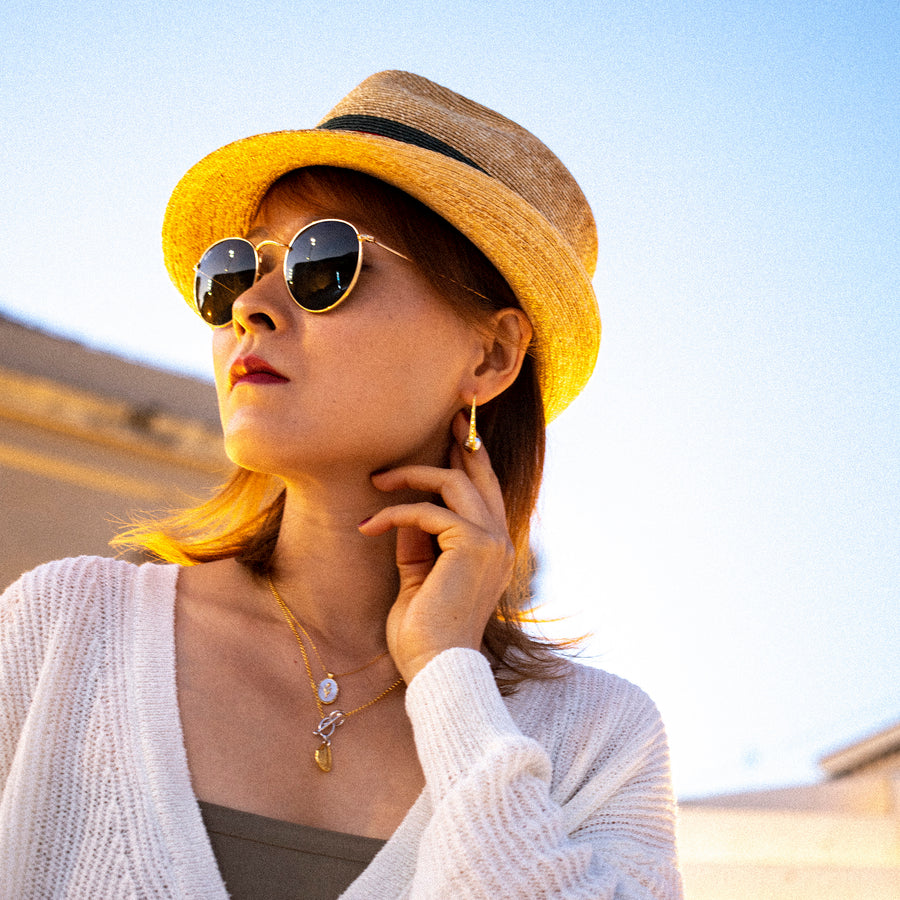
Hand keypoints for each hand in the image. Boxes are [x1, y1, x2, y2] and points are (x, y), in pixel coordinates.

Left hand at [358, 411, 514, 683]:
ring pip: (453, 483)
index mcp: (493, 548)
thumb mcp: (419, 575)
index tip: (453, 436)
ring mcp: (492, 541)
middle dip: (461, 442)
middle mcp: (500, 540)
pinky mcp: (473, 545)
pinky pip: (427, 511)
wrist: (436, 669)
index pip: (485, 492)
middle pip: (480, 475)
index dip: (470, 460)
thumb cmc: (424, 631)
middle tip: (444, 417)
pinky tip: (368, 527)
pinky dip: (393, 513)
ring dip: (410, 476)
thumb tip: (407, 511)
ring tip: (376, 481)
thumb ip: (419, 541)